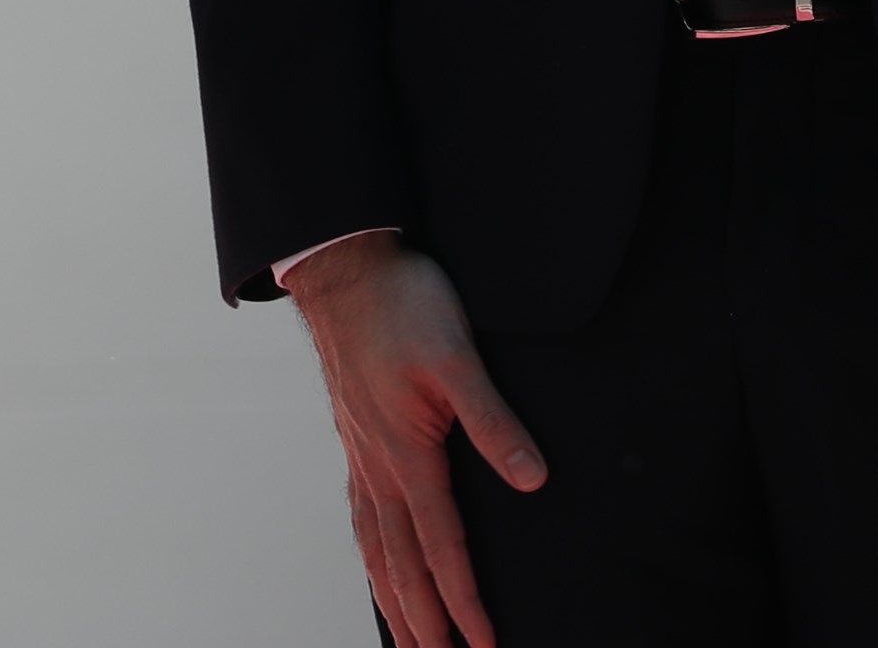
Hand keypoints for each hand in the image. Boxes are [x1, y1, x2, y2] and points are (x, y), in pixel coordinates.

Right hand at [287, 234, 544, 647]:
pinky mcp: (354, 438)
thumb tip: (532, 479)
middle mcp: (378, 465)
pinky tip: (377, 564)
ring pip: (373, 547)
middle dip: (423, 623)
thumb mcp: (458, 357)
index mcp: (407, 454)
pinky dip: (369, 556)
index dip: (465, 602)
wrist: (345, 267)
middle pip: (400, 564)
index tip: (483, 646)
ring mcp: (360, 454)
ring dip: (392, 600)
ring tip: (406, 642)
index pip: (441, 547)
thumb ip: (495, 422)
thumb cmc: (402, 304)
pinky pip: (359, 516)